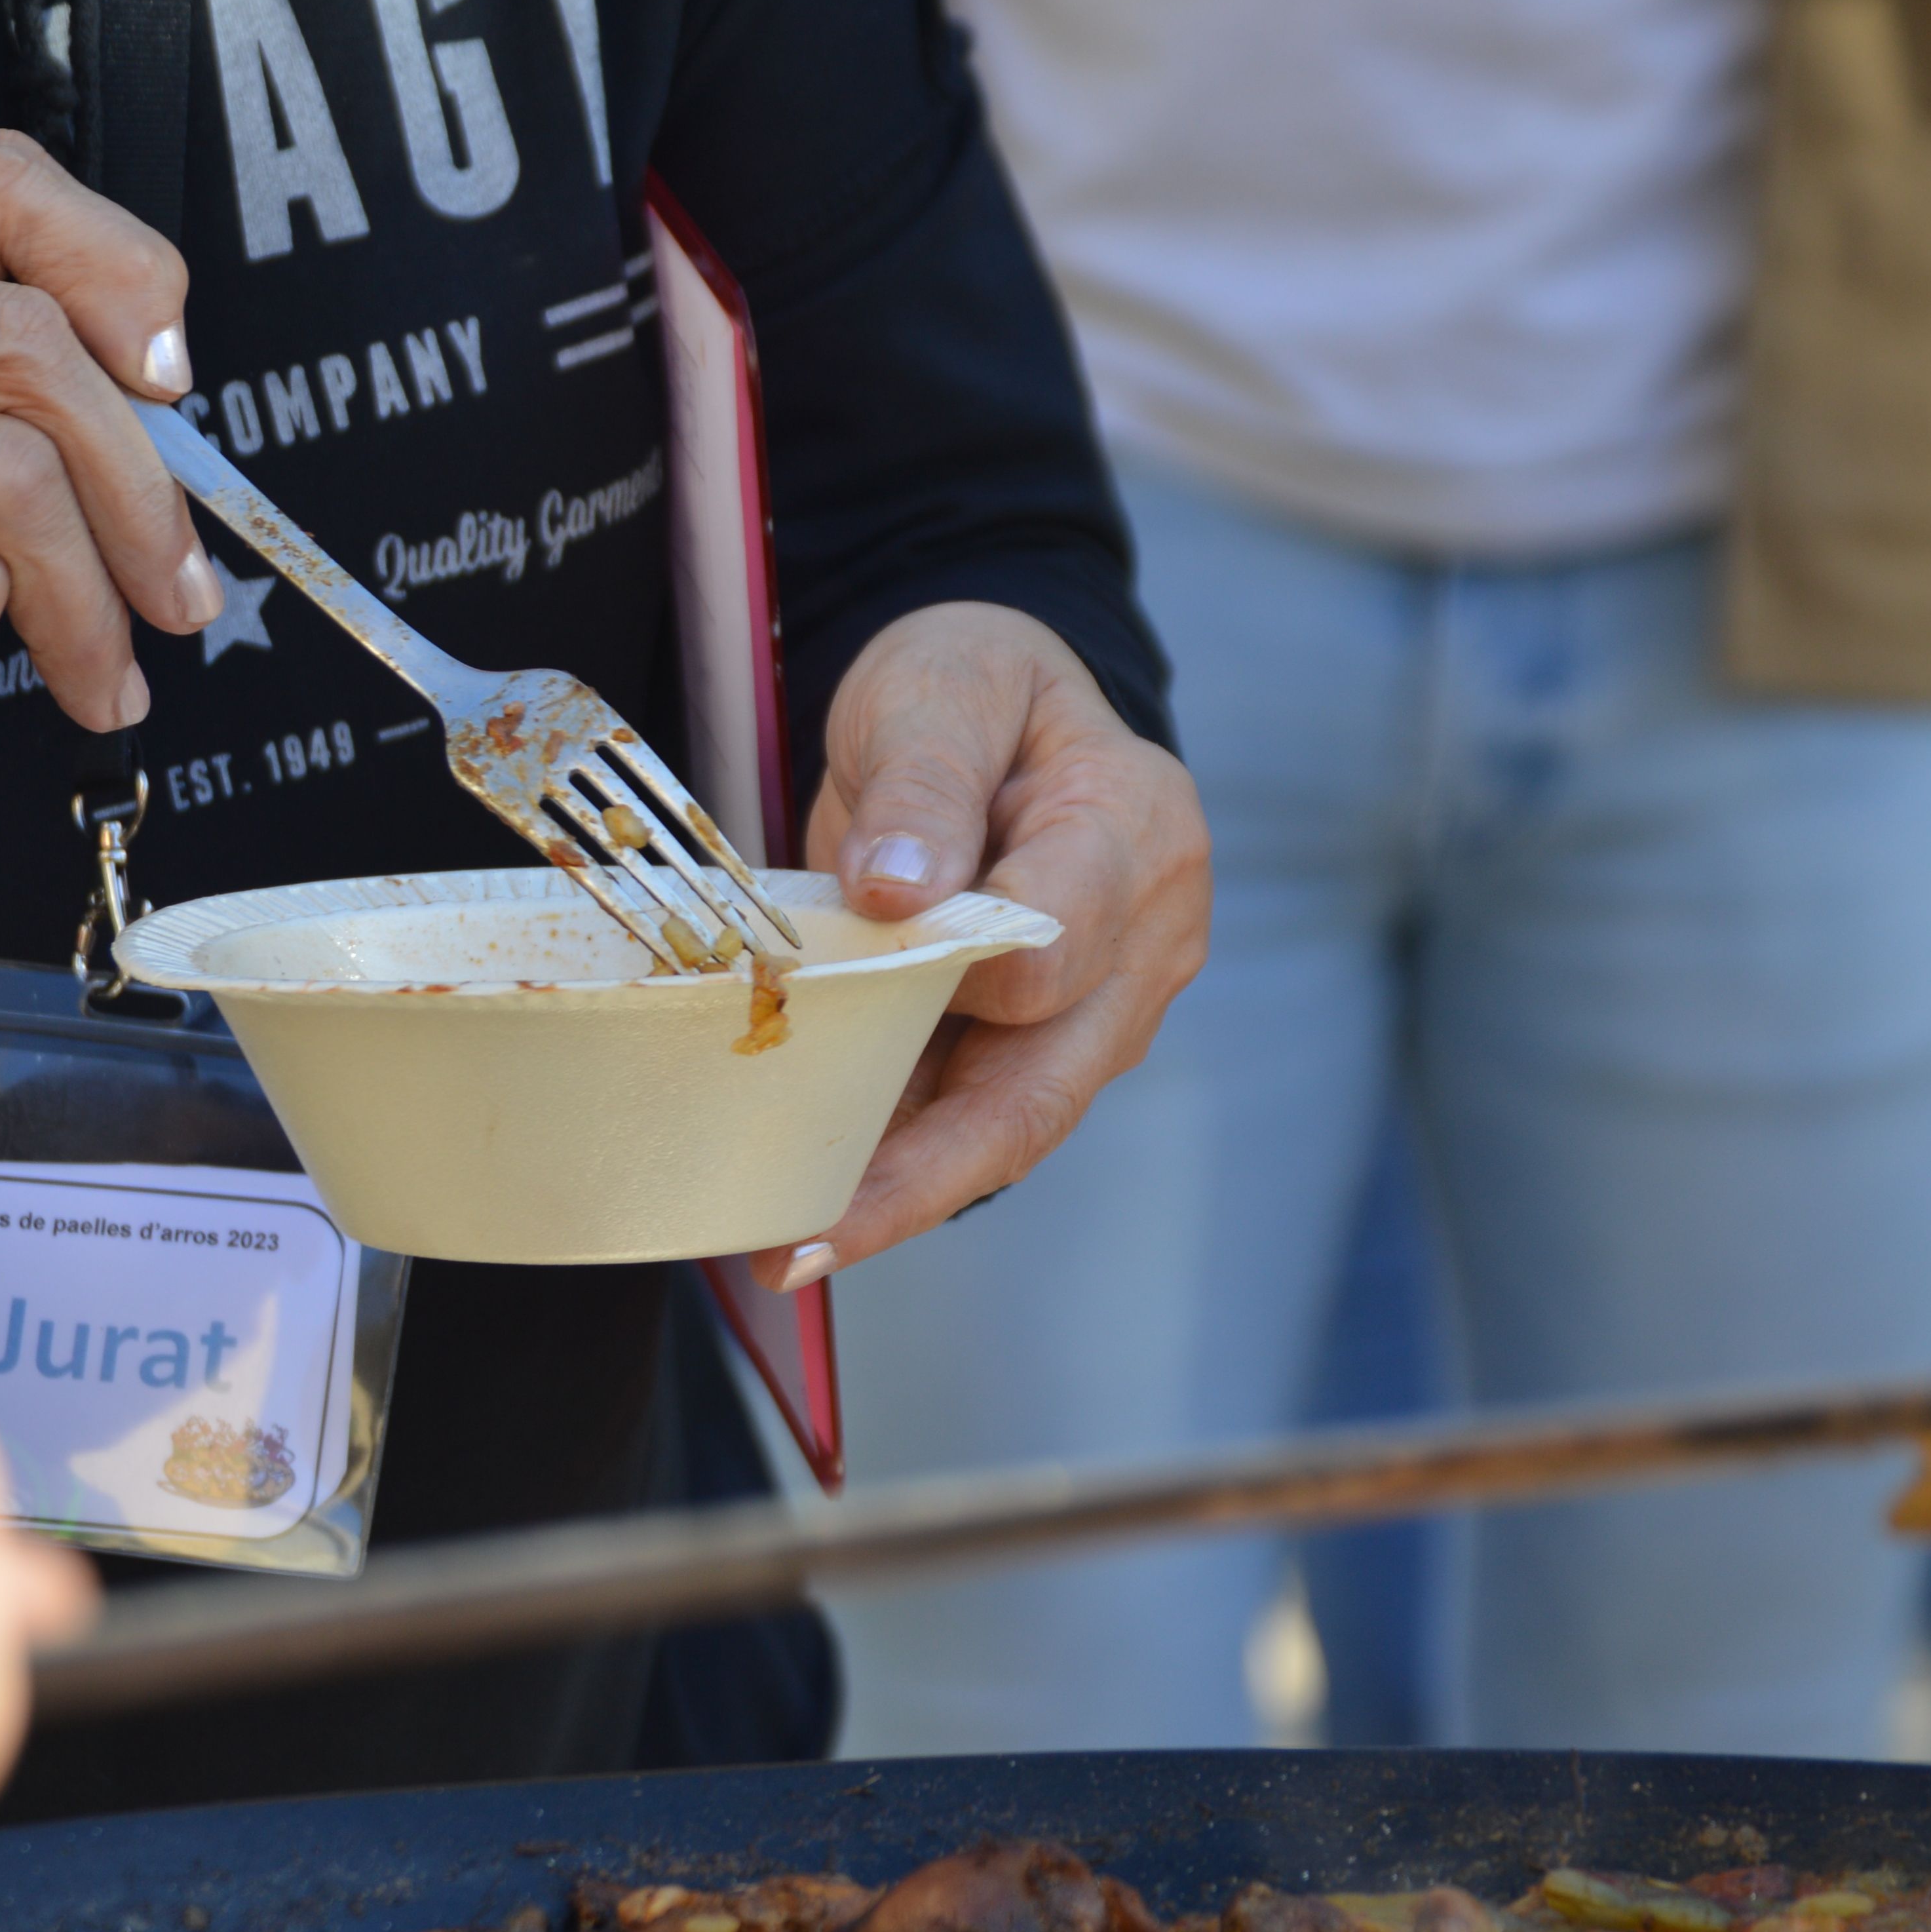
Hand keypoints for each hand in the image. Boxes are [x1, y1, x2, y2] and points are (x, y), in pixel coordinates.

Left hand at [764, 604, 1209, 1286]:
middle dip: (921, 1175)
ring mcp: (1098, 1010)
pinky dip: (890, 1168)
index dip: (956, 981)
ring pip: (1004, 1129)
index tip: (846, 996)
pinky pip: (969, 1122)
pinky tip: (807, 1207)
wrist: (993, 715)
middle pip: (1041, 1089)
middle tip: (808, 1238)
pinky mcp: (1038, 1046)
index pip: (1054, 949)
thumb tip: (902, 887)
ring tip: (788, 1245)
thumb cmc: (974, 688)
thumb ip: (924, 777)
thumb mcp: (940, 686)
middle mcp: (1142, 945)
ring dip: (897, 1194)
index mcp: (1136, 835)